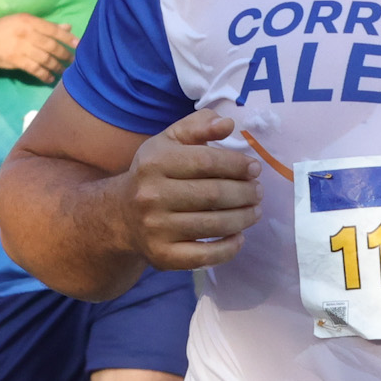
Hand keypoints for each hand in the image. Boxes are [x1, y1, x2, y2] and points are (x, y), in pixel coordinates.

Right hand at [0, 13, 76, 83]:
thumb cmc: (6, 28)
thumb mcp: (25, 21)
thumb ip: (46, 26)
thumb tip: (67, 28)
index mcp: (30, 21)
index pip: (53, 30)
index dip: (67, 38)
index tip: (79, 44)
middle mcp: (27, 34)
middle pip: (51, 46)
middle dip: (64, 55)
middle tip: (73, 61)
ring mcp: (22, 48)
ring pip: (45, 59)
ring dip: (57, 67)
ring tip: (64, 71)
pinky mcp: (17, 61)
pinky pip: (35, 69)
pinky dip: (44, 75)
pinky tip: (50, 79)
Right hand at [127, 109, 262, 270]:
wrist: (122, 215)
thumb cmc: (154, 174)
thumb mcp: (169, 142)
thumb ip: (197, 126)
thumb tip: (227, 124)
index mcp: (154, 163)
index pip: (206, 162)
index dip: (236, 165)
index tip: (255, 168)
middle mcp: (150, 196)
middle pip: (213, 195)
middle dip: (245, 193)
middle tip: (258, 192)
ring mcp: (155, 228)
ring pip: (213, 225)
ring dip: (243, 218)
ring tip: (255, 211)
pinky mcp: (162, 256)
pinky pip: (204, 256)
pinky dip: (228, 249)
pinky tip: (239, 237)